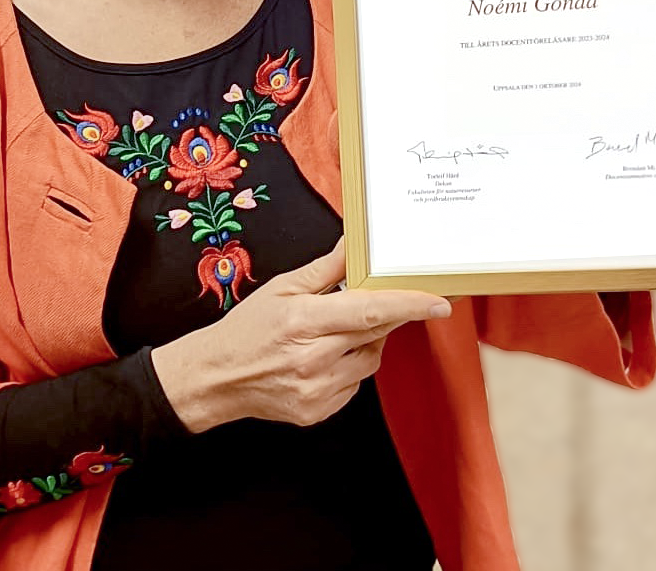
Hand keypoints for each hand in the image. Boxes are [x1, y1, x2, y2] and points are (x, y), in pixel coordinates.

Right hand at [151, 238, 449, 431]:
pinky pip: (355, 384)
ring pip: (369, 360)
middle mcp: (313, 358)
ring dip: (365, 341)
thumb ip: (325, 269)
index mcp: (303, 320)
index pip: (369, 311)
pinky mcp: (319, 411)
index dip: (408, 305)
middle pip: (374, 333)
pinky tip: (326, 357)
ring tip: (334, 332)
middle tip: (384, 301)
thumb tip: (355, 244)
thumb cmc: (248, 328)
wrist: (216, 378)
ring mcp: (317, 390)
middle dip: (387, 316)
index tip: (438, 302)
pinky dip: (350, 366)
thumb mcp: (282, 288)